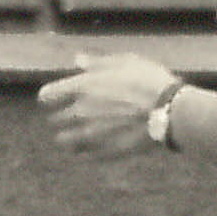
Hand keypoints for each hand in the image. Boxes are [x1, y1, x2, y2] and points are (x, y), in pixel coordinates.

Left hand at [37, 52, 181, 158]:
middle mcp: (80, 111)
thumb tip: (77, 60)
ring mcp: (91, 134)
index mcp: (82, 87)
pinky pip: (84, 156)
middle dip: (62, 117)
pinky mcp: (104, 152)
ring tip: (84, 134)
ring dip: (70, 138)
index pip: (46, 97)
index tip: (58, 98)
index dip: (51, 97)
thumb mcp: (125, 62)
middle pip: (53, 120)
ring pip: (65, 141)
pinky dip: (87, 152)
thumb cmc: (150, 81)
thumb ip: (97, 63)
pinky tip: (99, 145)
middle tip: (76, 115)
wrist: (170, 110)